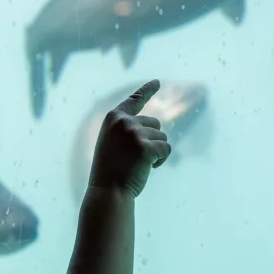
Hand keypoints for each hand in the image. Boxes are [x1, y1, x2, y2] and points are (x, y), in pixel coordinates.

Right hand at [87, 79, 171, 197]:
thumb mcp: (111, 142)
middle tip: (136, 158)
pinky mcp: (147, 147)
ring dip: (156, 151)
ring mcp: (135, 134)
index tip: (158, 82)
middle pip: (155, 123)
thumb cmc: (110, 171)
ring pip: (162, 137)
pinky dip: (161, 160)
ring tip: (139, 164)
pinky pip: (166, 149)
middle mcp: (124, 122)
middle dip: (152, 139)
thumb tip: (155, 127)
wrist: (107, 191)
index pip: (134, 100)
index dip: (147, 90)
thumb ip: (127, 130)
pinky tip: (147, 168)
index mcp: (113, 118)